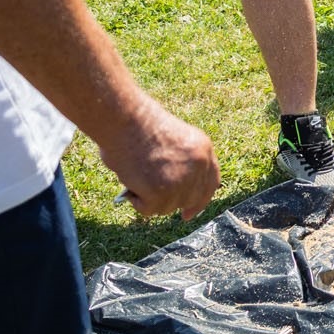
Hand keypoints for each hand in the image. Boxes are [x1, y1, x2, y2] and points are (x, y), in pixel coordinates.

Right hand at [99, 103, 219, 220]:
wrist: (124, 120)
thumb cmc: (138, 126)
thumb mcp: (173, 141)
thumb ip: (180, 163)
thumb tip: (170, 191)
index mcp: (203, 149)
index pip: (209, 182)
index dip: (199, 200)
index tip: (188, 214)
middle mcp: (198, 166)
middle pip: (189, 199)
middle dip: (171, 202)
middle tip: (153, 200)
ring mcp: (181, 181)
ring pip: (167, 207)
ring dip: (150, 198)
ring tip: (137, 177)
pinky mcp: (161, 192)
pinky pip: (148, 209)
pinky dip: (136, 200)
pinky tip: (131, 182)